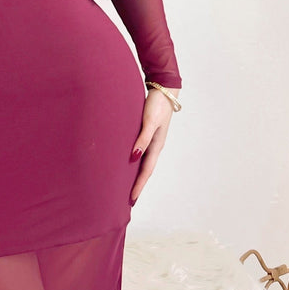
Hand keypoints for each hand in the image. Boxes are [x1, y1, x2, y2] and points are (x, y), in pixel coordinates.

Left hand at [129, 85, 179, 204]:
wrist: (162, 90)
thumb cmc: (156, 105)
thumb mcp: (149, 122)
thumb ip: (142, 138)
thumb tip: (134, 157)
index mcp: (156, 146)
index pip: (146, 171)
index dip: (139, 186)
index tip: (131, 200)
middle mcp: (154, 145)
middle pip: (144, 170)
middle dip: (137, 185)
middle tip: (128, 200)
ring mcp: (150, 140)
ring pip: (142, 162)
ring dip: (135, 174)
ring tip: (125, 185)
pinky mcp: (145, 133)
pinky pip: (139, 152)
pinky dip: (133, 161)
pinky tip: (126, 163)